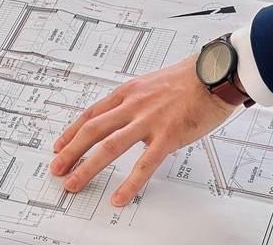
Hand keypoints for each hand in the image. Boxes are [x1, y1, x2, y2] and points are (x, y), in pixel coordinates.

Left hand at [50, 56, 237, 205]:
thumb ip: (136, 100)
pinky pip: (144, 164)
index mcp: (128, 92)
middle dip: (70, 150)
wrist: (215, 74)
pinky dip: (129, 184)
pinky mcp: (168, 135)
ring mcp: (149, 120)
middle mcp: (133, 105)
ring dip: (87, 166)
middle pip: (92, 130)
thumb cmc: (189, 78)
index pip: (92, 113)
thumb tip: (123, 115)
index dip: (72, 131)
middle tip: (57, 167)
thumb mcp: (152, 83)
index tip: (59, 145)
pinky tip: (119, 197)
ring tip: (73, 183)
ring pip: (109, 146)